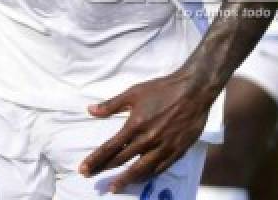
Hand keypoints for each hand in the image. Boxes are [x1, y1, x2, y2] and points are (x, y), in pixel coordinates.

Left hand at [80, 69, 211, 191]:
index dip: (95, 160)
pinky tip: (140, 179)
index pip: (110, 148)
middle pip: (122, 160)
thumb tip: (90, 110)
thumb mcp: (134, 92)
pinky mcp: (177, 151)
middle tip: (91, 179)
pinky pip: (159, 168)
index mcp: (135, 125)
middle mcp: (147, 140)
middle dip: (104, 170)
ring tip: (114, 188)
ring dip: (125, 180)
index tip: (83, 169)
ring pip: (140, 170)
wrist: (194, 90)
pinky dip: (148, 176)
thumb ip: (111, 104)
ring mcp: (163, 148)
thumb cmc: (162, 89)